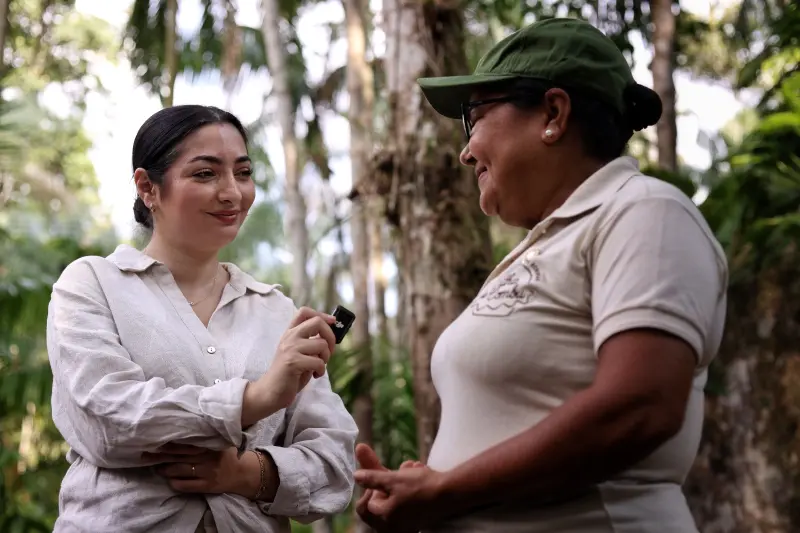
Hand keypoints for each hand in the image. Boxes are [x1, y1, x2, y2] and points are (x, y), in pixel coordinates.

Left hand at [144, 444, 256, 497]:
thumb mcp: (219, 442)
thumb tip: (185, 428)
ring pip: (180, 470)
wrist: (242, 473)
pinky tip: (169, 479)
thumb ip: (205, 436)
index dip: (170, 442)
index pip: (186, 443)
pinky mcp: (206, 486)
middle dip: (161, 455)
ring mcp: (207, 473)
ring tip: (156, 467)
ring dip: (165, 469)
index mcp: (210, 445)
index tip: (156, 440)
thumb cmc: (227, 455)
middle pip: (179, 456)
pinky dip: (175, 482)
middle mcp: (207, 458)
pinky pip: (185, 485)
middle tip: (146, 454)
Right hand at [243, 307, 336, 423]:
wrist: (270, 392)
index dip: (322, 314)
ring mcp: (290, 348)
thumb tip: (332, 336)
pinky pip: (318, 361)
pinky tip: (314, 375)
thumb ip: (311, 343)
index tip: (332, 323)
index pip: (304, 312)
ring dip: (326, 357)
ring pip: (321, 344)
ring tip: (318, 367)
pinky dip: (321, 370)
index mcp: (290, 333)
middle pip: (317, 322)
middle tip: (330, 351)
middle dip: (330, 336)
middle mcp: (290, 337)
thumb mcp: (299, 353)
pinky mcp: (292, 362)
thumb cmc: (288, 374)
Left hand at [354, 444, 434, 531]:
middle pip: (381, 501)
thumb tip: (356, 476)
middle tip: (401, 469)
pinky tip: (419, 472)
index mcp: (385, 517)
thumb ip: (372, 478)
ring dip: (402, 480)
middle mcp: (394, 526)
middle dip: (389, 481)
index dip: (374, 487)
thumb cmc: (421, 486)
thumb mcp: (393, 479)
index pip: (368, 502)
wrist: (452, 493)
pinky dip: (410, 488)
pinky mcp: (418, 519)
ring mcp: (406, 524)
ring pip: (395, 498)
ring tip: (413, 466)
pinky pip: (407, 502)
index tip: (386, 477)